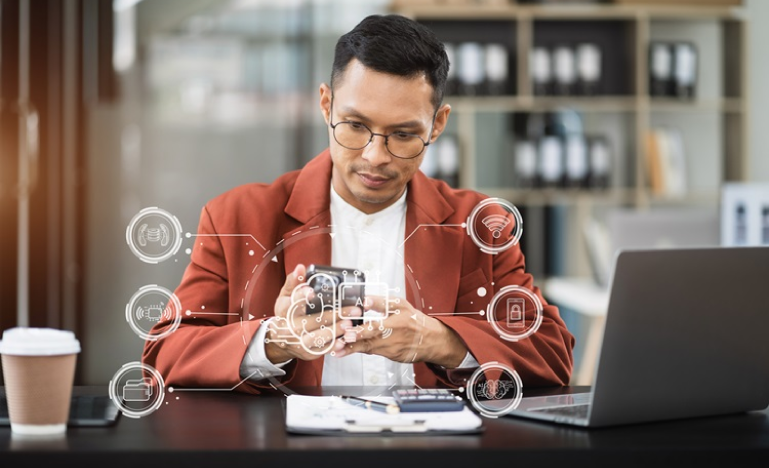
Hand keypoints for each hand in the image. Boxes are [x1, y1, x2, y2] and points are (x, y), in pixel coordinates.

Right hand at [264, 264, 361, 363]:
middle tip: (352, 310)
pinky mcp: (308, 352)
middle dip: (333, 315)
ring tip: (350, 324)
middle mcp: (290, 327)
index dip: (301, 297)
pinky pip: (323, 349)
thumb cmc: (286, 313)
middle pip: (311, 321)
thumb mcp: (286, 296)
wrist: (279, 340)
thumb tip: (301, 267)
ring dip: (336, 331)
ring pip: (318, 337)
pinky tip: (345, 339)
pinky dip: (334, 345)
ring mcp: (299, 342)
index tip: (311, 292)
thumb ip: (294, 282)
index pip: (292, 303)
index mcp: (284, 311)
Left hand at [333, 295, 467, 367]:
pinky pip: (371, 352)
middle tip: (344, 337)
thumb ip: (381, 302)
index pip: (381, 321)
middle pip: (373, 335)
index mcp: (399, 319)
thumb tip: (364, 299)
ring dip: (352, 348)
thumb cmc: (413, 320)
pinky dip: (358, 351)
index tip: (354, 322)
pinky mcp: (389, 356)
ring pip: (369, 347)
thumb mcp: (401, 305)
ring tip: (337, 349)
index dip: (367, 323)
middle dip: (357, 336)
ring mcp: (392, 347)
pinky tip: (344, 352)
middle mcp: (395, 334)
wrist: (430, 341)